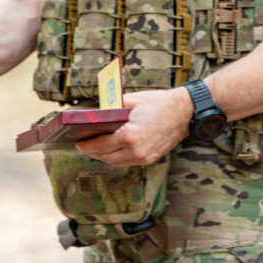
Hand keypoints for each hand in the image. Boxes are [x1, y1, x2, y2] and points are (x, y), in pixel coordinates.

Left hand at [75, 88, 191, 166]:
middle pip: (106, 156)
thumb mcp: (131, 100)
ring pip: (116, 162)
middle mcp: (136, 151)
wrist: (184, 112)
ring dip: (103, 156)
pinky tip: (111, 149)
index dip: (86, 144)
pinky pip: (127, 162)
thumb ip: (112, 109)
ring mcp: (144, 158)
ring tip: (94, 147)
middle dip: (92, 151)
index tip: (78, 141)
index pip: (100, 145)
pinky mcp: (150, 160)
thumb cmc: (158, 103)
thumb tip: (96, 114)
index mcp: (129, 136)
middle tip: (83, 144)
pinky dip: (116, 157)